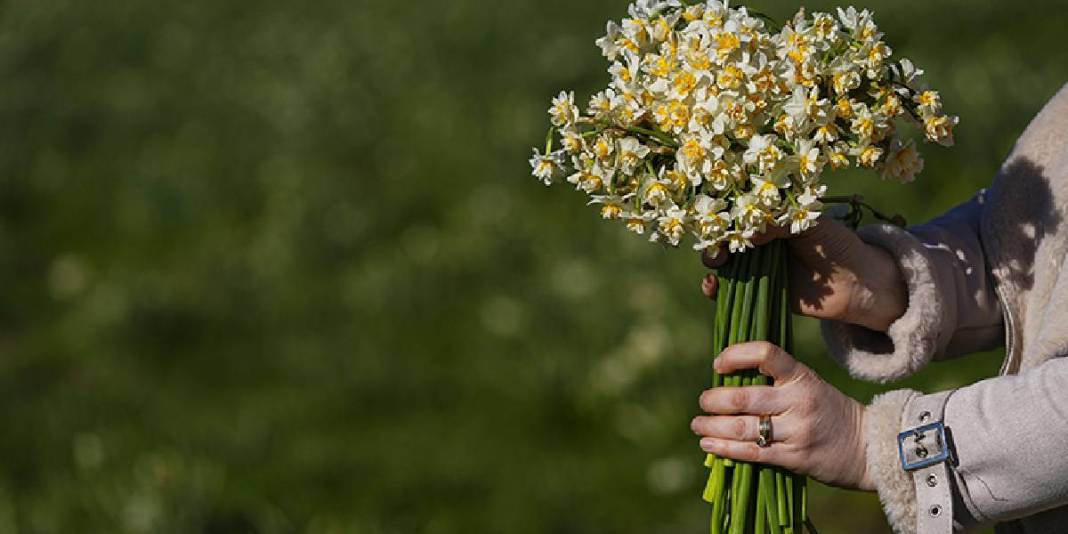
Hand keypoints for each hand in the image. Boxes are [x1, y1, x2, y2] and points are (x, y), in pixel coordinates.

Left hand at [691, 341, 874, 490]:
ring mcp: (797, 430)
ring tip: (698, 425)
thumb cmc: (829, 412)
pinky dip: (725, 449)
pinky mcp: (795, 457)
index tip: (718, 364)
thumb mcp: (810, 385)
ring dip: (712, 426)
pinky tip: (710, 444)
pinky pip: (752, 453)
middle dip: (714, 400)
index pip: (766, 354)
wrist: (869, 446)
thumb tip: (726, 382)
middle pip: (744, 397)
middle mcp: (798, 400)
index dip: (736, 354)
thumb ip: (776, 383)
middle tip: (703, 402)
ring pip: (743, 427)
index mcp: (801, 376)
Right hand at [700, 218, 906, 331]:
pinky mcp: (758, 291)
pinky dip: (716, 290)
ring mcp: (757, 267)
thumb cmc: (837, 244)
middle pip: (724, 239)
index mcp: (771, 219)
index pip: (738, 215)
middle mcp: (760, 241)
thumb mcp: (809, 225)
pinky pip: (731, 290)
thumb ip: (779, 223)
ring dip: (712, 266)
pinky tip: (713, 288)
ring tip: (713, 270)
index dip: (723, 220)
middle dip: (713, 244)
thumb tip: (747, 230)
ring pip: (723, 264)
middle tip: (715, 253)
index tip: (717, 228)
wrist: (858, 282)